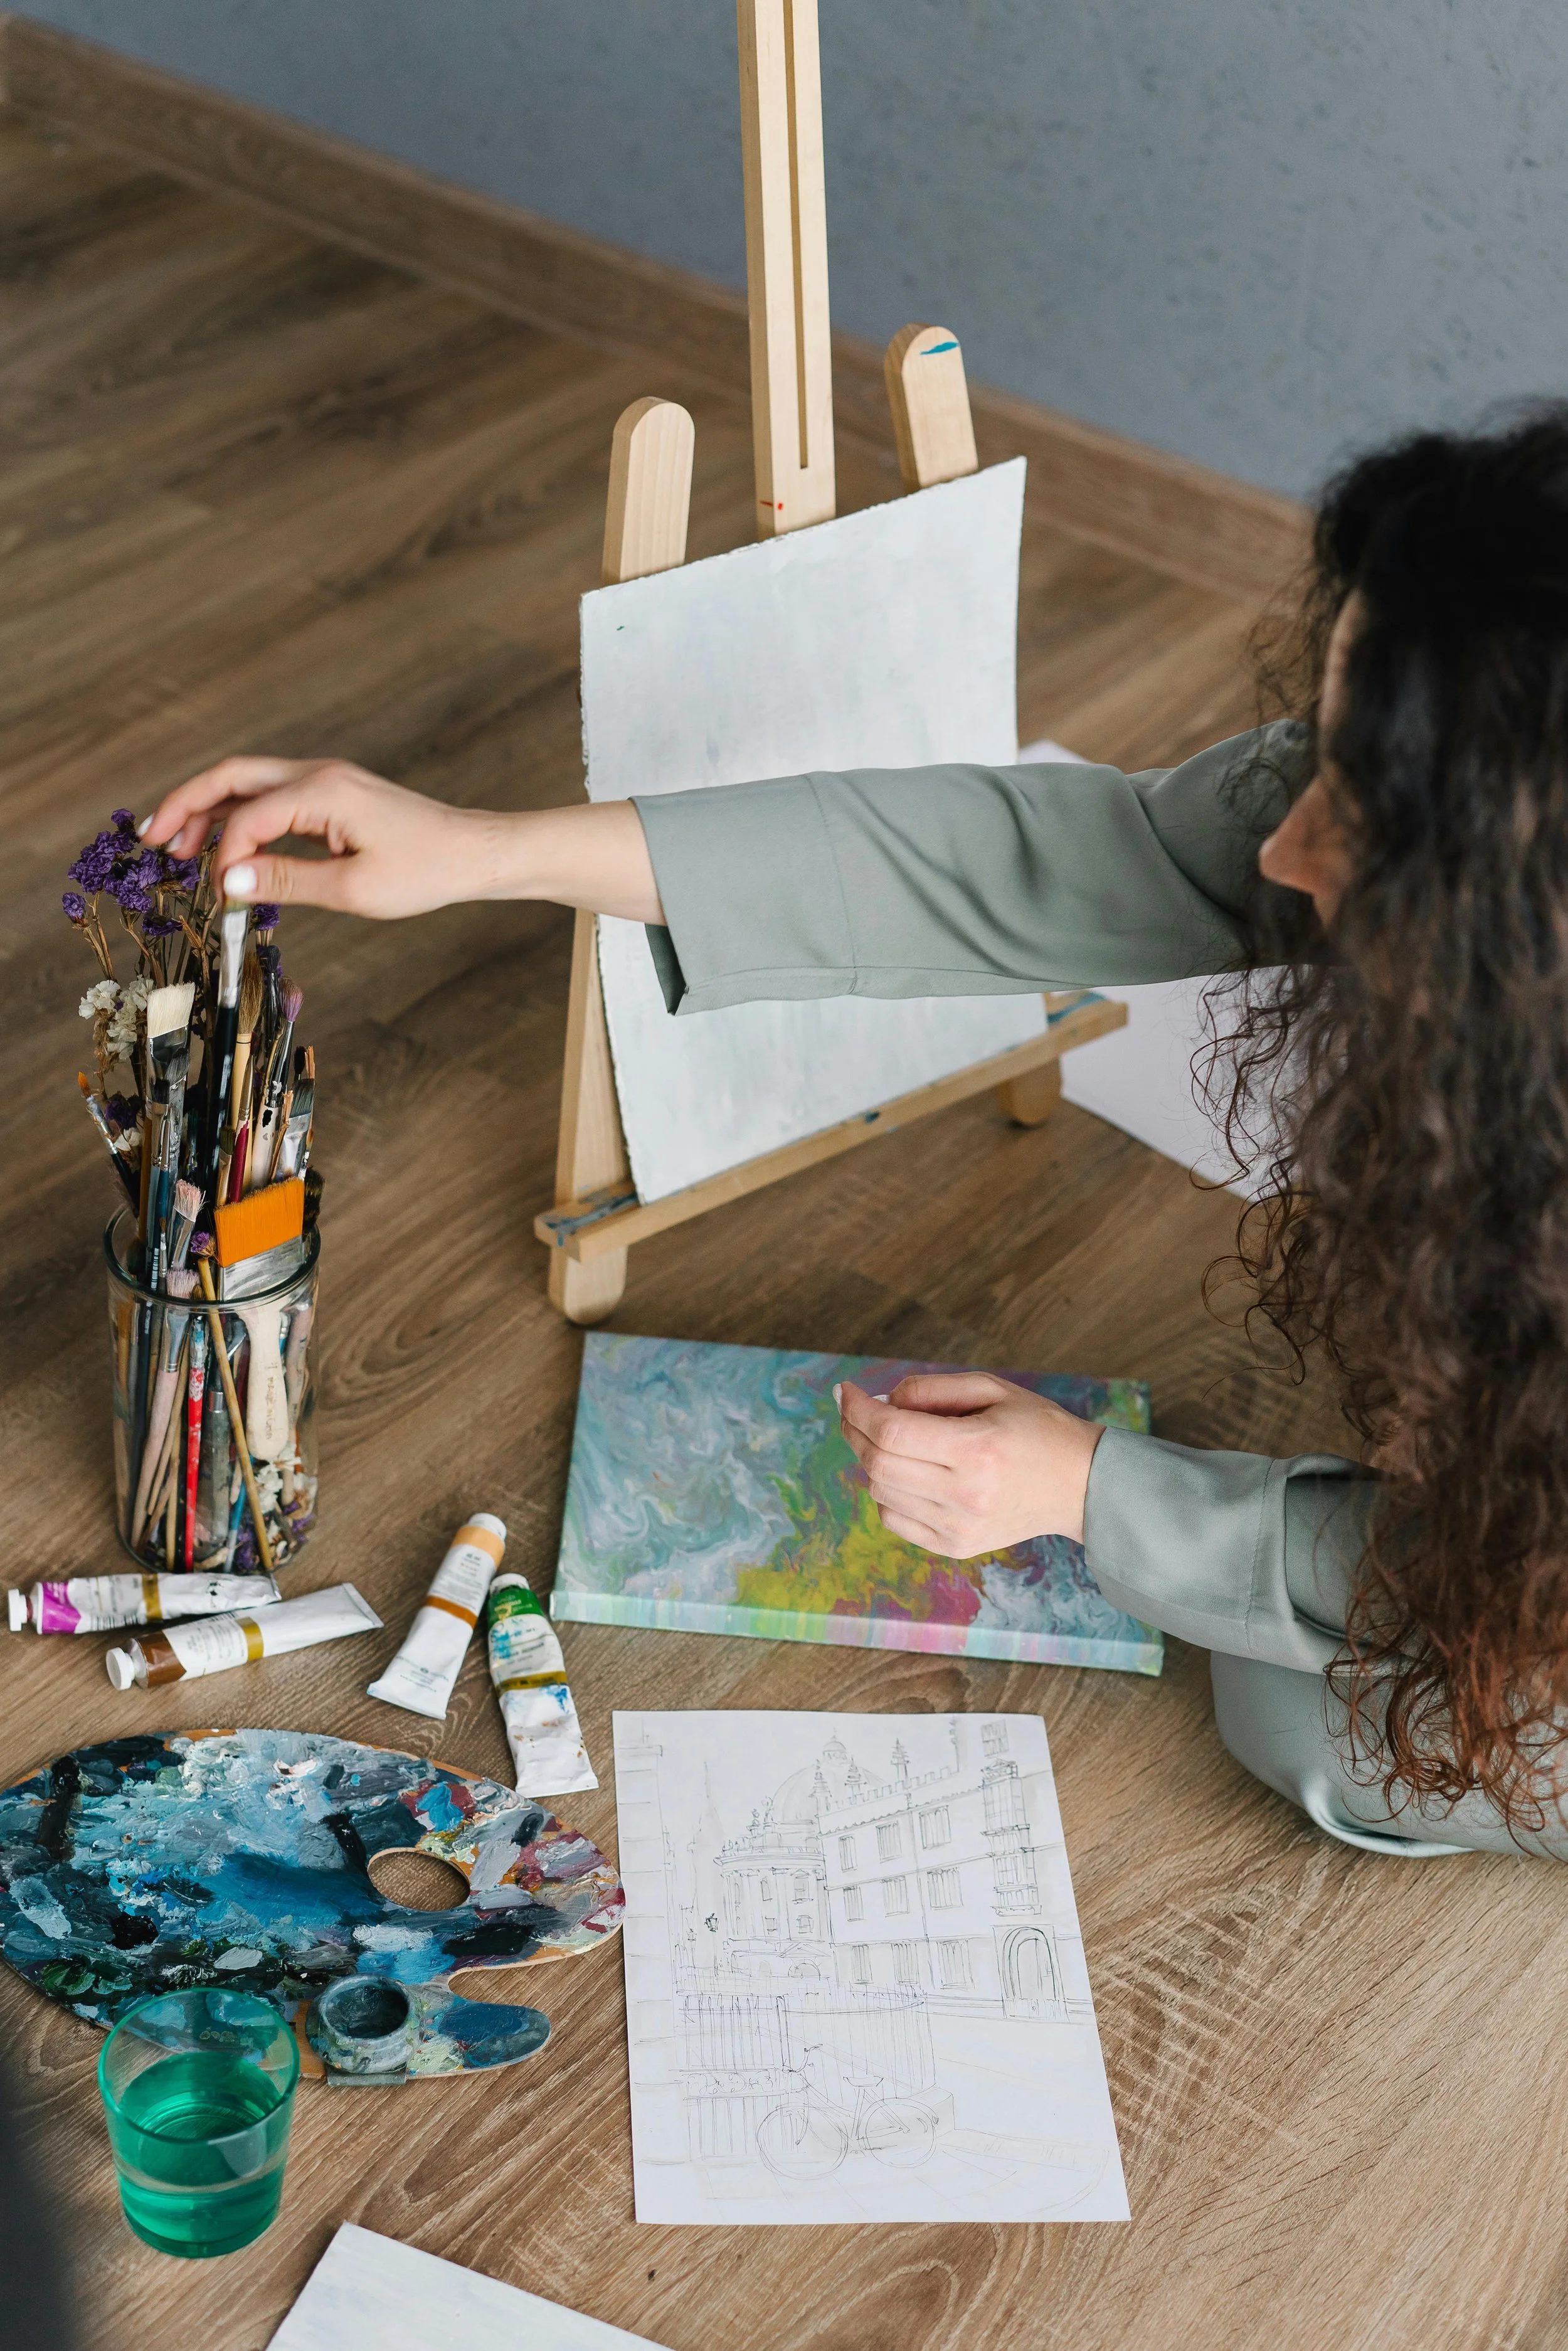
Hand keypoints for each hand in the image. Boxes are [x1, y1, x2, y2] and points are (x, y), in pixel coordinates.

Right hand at [139, 756, 494, 918]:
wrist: (474, 853)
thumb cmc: (425, 871)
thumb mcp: (353, 890)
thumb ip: (285, 881)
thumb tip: (226, 882)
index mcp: (323, 791)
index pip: (247, 816)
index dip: (222, 855)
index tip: (217, 894)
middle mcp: (318, 774)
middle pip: (232, 776)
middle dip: (186, 804)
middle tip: (149, 839)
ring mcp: (325, 781)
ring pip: (248, 784)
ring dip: (209, 810)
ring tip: (175, 846)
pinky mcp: (332, 796)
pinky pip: (272, 798)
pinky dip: (241, 818)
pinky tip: (223, 847)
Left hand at [835, 1374, 1102, 1556]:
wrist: (1079, 1485)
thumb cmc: (1036, 1428)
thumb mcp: (991, 1388)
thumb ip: (931, 1389)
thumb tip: (879, 1402)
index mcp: (977, 1450)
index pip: (892, 1432)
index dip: (858, 1409)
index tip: (847, 1391)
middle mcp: (965, 1495)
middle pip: (878, 1463)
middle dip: (855, 1431)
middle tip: (855, 1411)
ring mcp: (959, 1527)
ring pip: (880, 1493)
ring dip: (872, 1461)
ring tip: (893, 1439)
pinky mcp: (955, 1547)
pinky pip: (894, 1519)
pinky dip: (887, 1492)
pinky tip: (908, 1472)